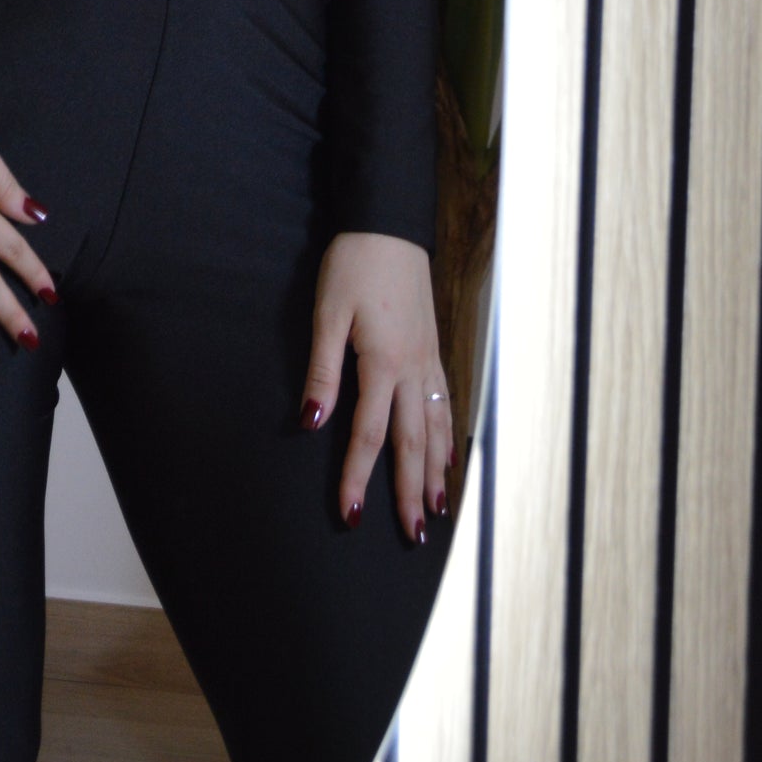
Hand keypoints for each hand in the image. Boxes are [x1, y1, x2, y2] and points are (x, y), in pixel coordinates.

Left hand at [302, 231, 451, 539]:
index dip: (358, 477)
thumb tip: (312, 423)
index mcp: (383, 365)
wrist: (388, 225)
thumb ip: (323, 371)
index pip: (369, 435)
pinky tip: (448, 454)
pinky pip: (446, 403)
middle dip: (409, 490)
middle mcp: (414, 370)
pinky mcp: (433, 348)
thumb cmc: (353, 266)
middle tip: (413, 536)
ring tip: (436, 508)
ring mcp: (429, 360)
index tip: (352, 514)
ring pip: (437, 427)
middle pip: (412, 442)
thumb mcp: (327, 314)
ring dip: (435, 471)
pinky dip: (449, 435)